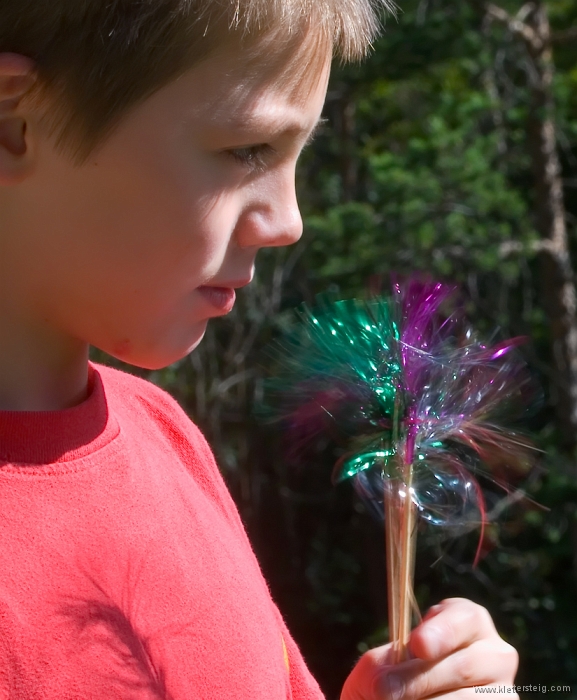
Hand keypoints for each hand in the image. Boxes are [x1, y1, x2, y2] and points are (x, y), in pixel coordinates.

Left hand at [340, 598, 517, 699]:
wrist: (407, 698)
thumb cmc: (397, 674)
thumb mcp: (386, 660)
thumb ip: (383, 662)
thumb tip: (382, 680)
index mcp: (469, 622)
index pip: (467, 618)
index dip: (443, 630)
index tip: (418, 644)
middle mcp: (496, 654)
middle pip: (463, 666)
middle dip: (418, 680)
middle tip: (383, 689)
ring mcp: (504, 691)